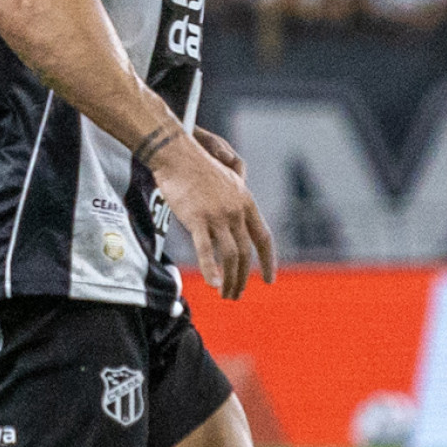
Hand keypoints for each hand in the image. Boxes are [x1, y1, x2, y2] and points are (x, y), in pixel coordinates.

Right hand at [150, 129, 275, 297]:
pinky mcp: (197, 219)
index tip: (269, 279)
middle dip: (244, 277)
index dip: (269, 261)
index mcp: (246, 202)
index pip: (264, 237)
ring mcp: (218, 215)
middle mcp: (236, 211)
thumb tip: (241, 205)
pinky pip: (206, 251)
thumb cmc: (198, 163)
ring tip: (226, 294)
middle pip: (246, 253)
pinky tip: (213, 284)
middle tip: (237, 294)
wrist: (177, 153)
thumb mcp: (228, 176)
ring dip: (230, 280)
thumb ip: (237, 194)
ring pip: (231, 256)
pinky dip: (211, 270)